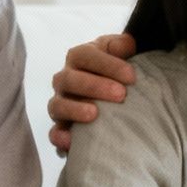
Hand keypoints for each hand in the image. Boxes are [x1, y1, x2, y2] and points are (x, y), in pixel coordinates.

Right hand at [45, 34, 137, 152]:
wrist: (115, 94)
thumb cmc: (118, 71)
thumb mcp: (122, 54)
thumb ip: (123, 46)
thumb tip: (126, 44)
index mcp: (79, 58)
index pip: (85, 55)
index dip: (107, 64)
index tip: (132, 76)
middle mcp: (65, 79)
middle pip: (70, 80)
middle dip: (95, 86)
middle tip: (121, 94)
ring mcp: (60, 103)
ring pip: (57, 105)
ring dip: (75, 110)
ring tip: (95, 114)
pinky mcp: (61, 127)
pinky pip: (54, 133)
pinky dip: (59, 137)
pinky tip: (70, 141)